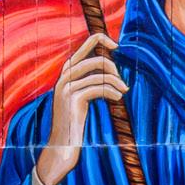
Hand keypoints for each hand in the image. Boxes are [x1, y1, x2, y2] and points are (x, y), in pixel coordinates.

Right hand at [37, 33, 124, 184]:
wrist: (61, 144)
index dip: (100, 40)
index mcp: (66, 72)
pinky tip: (118, 97)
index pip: (83, 45)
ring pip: (99, 74)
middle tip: (122, 82)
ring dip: (116, 82)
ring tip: (123, 92)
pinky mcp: (73, 99)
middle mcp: (64, 76)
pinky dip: (112, 91)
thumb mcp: (80, 97)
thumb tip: (110, 68)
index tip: (116, 45)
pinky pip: (99, 88)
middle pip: (94, 58)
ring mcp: (67, 87)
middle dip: (112, 67)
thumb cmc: (73, 121)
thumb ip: (89, 80)